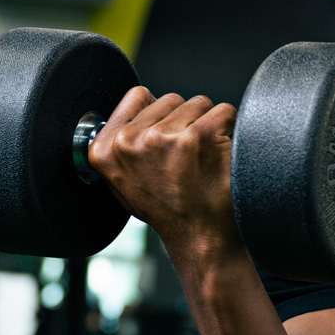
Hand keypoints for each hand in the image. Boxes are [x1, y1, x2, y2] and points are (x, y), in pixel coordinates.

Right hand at [88, 86, 241, 269]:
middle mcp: (131, 142)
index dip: (158, 112)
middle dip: (183, 120)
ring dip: (207, 125)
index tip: (167, 136)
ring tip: (203, 159)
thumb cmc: (168, 210)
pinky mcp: (199, 136)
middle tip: (187, 158)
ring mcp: (166, 137)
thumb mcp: (124, 181)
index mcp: (105, 150)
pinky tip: (220, 156)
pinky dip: (230, 130)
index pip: (137, 96)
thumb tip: (132, 110)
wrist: (201, 238)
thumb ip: (120, 144)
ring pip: (198, 103)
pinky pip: (224, 111)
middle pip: (170, 99)